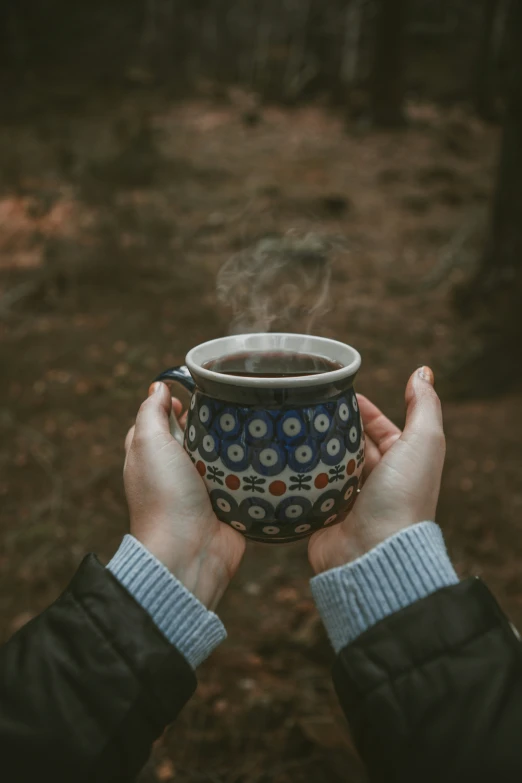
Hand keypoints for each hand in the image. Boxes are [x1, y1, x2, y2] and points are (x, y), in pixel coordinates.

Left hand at [123, 382, 245, 609]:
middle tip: (231, 403)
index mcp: (151, 457)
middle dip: (211, 420)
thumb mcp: (147, 443)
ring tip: (256, 419)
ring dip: (236, 441)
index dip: (172, 405)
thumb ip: (150, 413)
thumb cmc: (163, 496)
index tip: (193, 392)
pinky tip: (268, 448)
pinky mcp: (230, 501)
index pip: (159, 421)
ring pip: (223, 453)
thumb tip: (157, 387)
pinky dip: (253, 466)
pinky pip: (244, 477)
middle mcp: (176, 471)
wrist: (190, 551)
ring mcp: (204, 487)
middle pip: (195, 434)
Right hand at [308, 367, 445, 573]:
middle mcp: (378, 483)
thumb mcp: (423, 443)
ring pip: (329, 466)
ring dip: (315, 450)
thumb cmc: (402, 497)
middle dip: (335, 427)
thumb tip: (423, 371)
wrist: (373, 553)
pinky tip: (284, 458)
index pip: (381, 429)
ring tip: (292, 427)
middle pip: (353, 446)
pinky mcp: (323, 516)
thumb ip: (424, 406)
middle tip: (309, 407)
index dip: (364, 410)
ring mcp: (349, 501)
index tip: (338, 392)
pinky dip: (301, 475)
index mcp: (402, 465)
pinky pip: (309, 489)